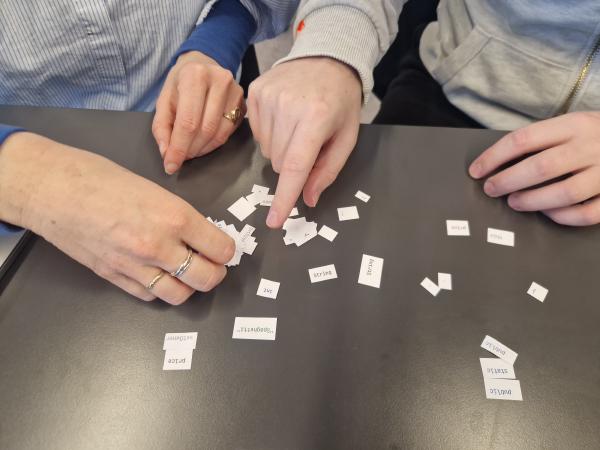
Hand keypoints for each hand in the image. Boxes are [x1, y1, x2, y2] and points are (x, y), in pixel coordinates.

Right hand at [0, 133, 234, 303]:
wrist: (54, 189)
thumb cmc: (102, 178)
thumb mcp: (154, 190)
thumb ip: (180, 216)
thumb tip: (201, 235)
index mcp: (175, 216)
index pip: (221, 248)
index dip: (227, 249)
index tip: (225, 247)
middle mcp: (159, 246)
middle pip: (207, 278)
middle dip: (216, 273)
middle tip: (213, 264)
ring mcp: (135, 266)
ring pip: (180, 295)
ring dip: (189, 286)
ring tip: (187, 273)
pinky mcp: (114, 277)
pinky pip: (150, 295)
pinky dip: (160, 288)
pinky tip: (158, 274)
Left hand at [152, 51, 245, 174]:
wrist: (204, 63)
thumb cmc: (182, 82)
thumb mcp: (164, 99)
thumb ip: (162, 126)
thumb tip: (167, 153)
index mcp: (194, 76)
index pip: (188, 121)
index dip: (179, 147)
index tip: (171, 165)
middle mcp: (219, 81)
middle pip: (205, 129)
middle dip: (190, 150)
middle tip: (180, 157)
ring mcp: (236, 91)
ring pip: (219, 134)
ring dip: (203, 149)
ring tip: (191, 150)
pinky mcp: (244, 102)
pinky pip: (229, 132)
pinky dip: (214, 143)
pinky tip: (204, 142)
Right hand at [247, 57, 361, 227]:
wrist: (327, 58)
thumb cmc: (340, 103)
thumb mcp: (346, 138)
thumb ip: (327, 171)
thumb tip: (307, 200)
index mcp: (316, 118)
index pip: (294, 166)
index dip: (284, 198)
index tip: (274, 222)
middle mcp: (288, 106)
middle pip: (279, 163)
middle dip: (293, 163)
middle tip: (308, 142)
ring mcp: (267, 97)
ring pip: (266, 151)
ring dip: (281, 148)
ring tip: (297, 126)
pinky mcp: (254, 91)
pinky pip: (256, 133)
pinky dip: (270, 133)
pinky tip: (284, 116)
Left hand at [469, 112, 599, 225]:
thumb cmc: (599, 135)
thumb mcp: (574, 125)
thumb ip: (545, 140)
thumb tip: (499, 162)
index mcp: (575, 124)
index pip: (523, 139)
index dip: (494, 157)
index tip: (476, 171)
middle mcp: (591, 145)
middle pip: (540, 167)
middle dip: (508, 181)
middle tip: (491, 189)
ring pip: (564, 192)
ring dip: (532, 201)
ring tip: (514, 202)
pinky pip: (587, 213)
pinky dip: (563, 217)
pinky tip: (548, 214)